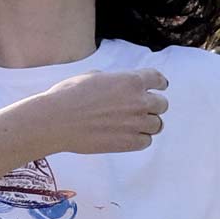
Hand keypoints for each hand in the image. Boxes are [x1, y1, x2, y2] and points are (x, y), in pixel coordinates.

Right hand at [34, 67, 168, 153]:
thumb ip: (115, 81)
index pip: (158, 79)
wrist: (57, 120)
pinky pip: (146, 141)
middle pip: (162, 104)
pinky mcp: (129, 142)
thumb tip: (119, 85)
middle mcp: (139, 101)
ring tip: (135, 125)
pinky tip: (128, 136)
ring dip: (148, 124)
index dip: (160, 83)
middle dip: (153, 106)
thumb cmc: (69, 95)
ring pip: (157, 125)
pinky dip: (140, 139)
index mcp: (131, 80)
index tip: (161, 87)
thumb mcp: (94, 76)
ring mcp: (136, 123)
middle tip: (143, 109)